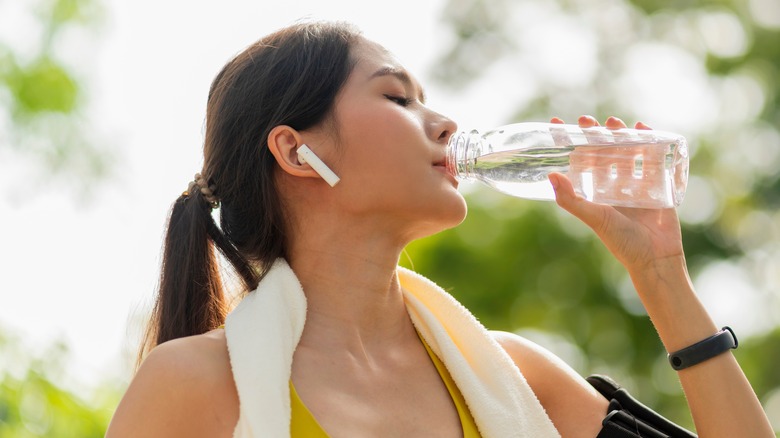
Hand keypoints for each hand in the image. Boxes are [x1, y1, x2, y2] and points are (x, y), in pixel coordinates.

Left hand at [548, 115, 684, 272]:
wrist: (656, 258)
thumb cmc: (622, 241)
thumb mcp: (594, 217)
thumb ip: (572, 199)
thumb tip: (551, 175)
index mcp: (596, 193)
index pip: (579, 162)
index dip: (569, 145)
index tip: (556, 125)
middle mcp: (614, 186)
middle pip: (603, 153)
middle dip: (595, 135)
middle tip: (586, 120)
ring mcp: (636, 184)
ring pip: (627, 152)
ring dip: (620, 135)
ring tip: (613, 121)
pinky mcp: (658, 185)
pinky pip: (653, 158)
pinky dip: (649, 141)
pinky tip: (643, 127)